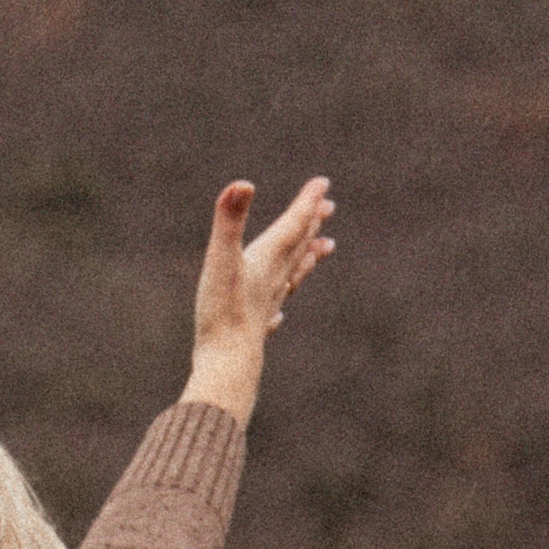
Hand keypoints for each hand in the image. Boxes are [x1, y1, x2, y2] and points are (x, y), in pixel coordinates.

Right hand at [183, 175, 334, 427]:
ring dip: (308, 259)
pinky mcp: (254, 329)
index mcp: (267, 260)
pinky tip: (280, 313)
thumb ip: (229, 220)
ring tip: (325, 248)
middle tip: (328, 207)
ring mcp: (266, 306)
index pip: (293, 225)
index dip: (307, 203)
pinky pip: (274, 311)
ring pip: (293, 276)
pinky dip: (281, 302)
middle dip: (311, 225)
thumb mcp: (221, 258)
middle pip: (298, 247)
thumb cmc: (222, 311)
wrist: (227, 363)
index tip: (323, 184)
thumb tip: (243, 184)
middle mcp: (273, 281)